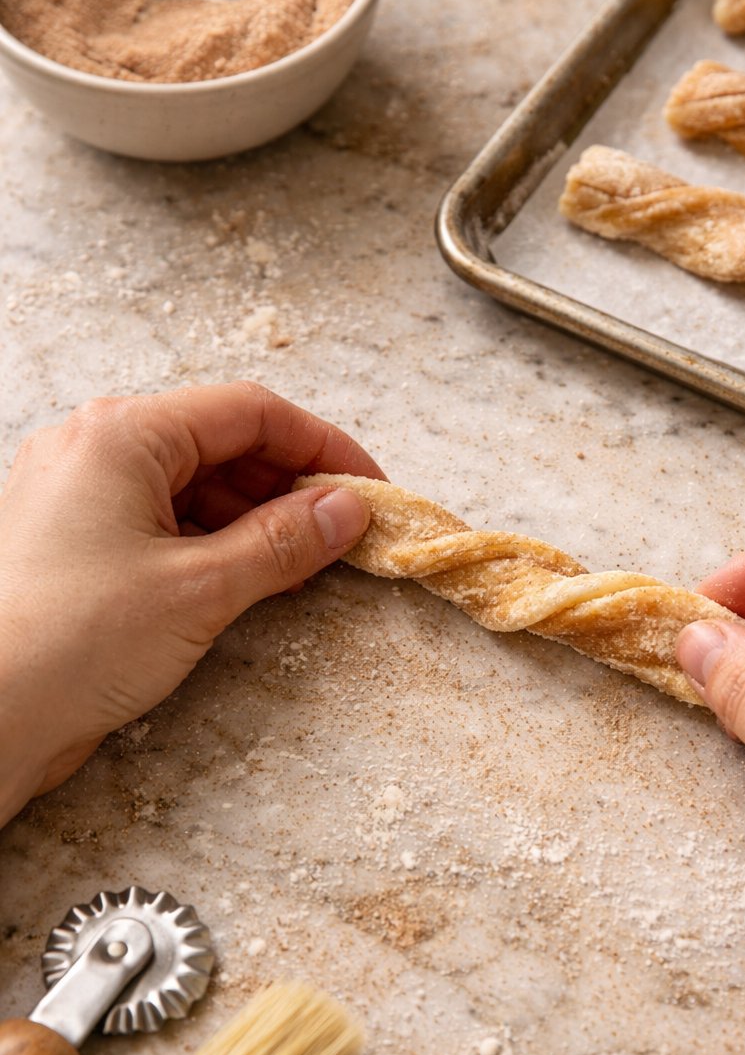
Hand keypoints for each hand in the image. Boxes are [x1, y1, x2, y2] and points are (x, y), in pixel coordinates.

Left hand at [0, 381, 382, 818]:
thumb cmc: (67, 642)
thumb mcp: (199, 588)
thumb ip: (282, 541)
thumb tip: (345, 509)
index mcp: (122, 434)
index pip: (249, 412)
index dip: (322, 446)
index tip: (368, 488)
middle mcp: (96, 449)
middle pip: (222, 444)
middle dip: (290, 487)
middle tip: (344, 534)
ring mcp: (81, 495)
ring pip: (195, 486)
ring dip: (256, 520)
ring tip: (303, 567)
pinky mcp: (76, 543)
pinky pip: (163, 522)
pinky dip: (215, 544)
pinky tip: (250, 581)